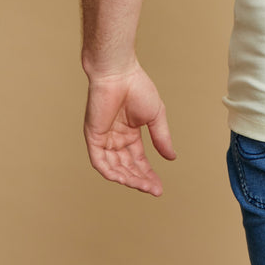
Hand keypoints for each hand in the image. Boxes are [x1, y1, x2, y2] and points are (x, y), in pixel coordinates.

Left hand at [83, 64, 175, 195]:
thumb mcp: (155, 116)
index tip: (159, 187)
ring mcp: (103, 139)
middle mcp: (116, 139)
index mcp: (130, 134)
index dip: (148, 174)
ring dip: (128, 178)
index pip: (138, 160)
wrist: (120, 74)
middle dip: (140, 179)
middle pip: (127, 167)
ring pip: (114, 167)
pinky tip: (124, 178)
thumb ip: (161, 138)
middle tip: (153, 189)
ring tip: (142, 185)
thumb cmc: (138, 88)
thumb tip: (172, 158)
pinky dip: (110, 171)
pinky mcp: (93, 137)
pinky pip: (99, 161)